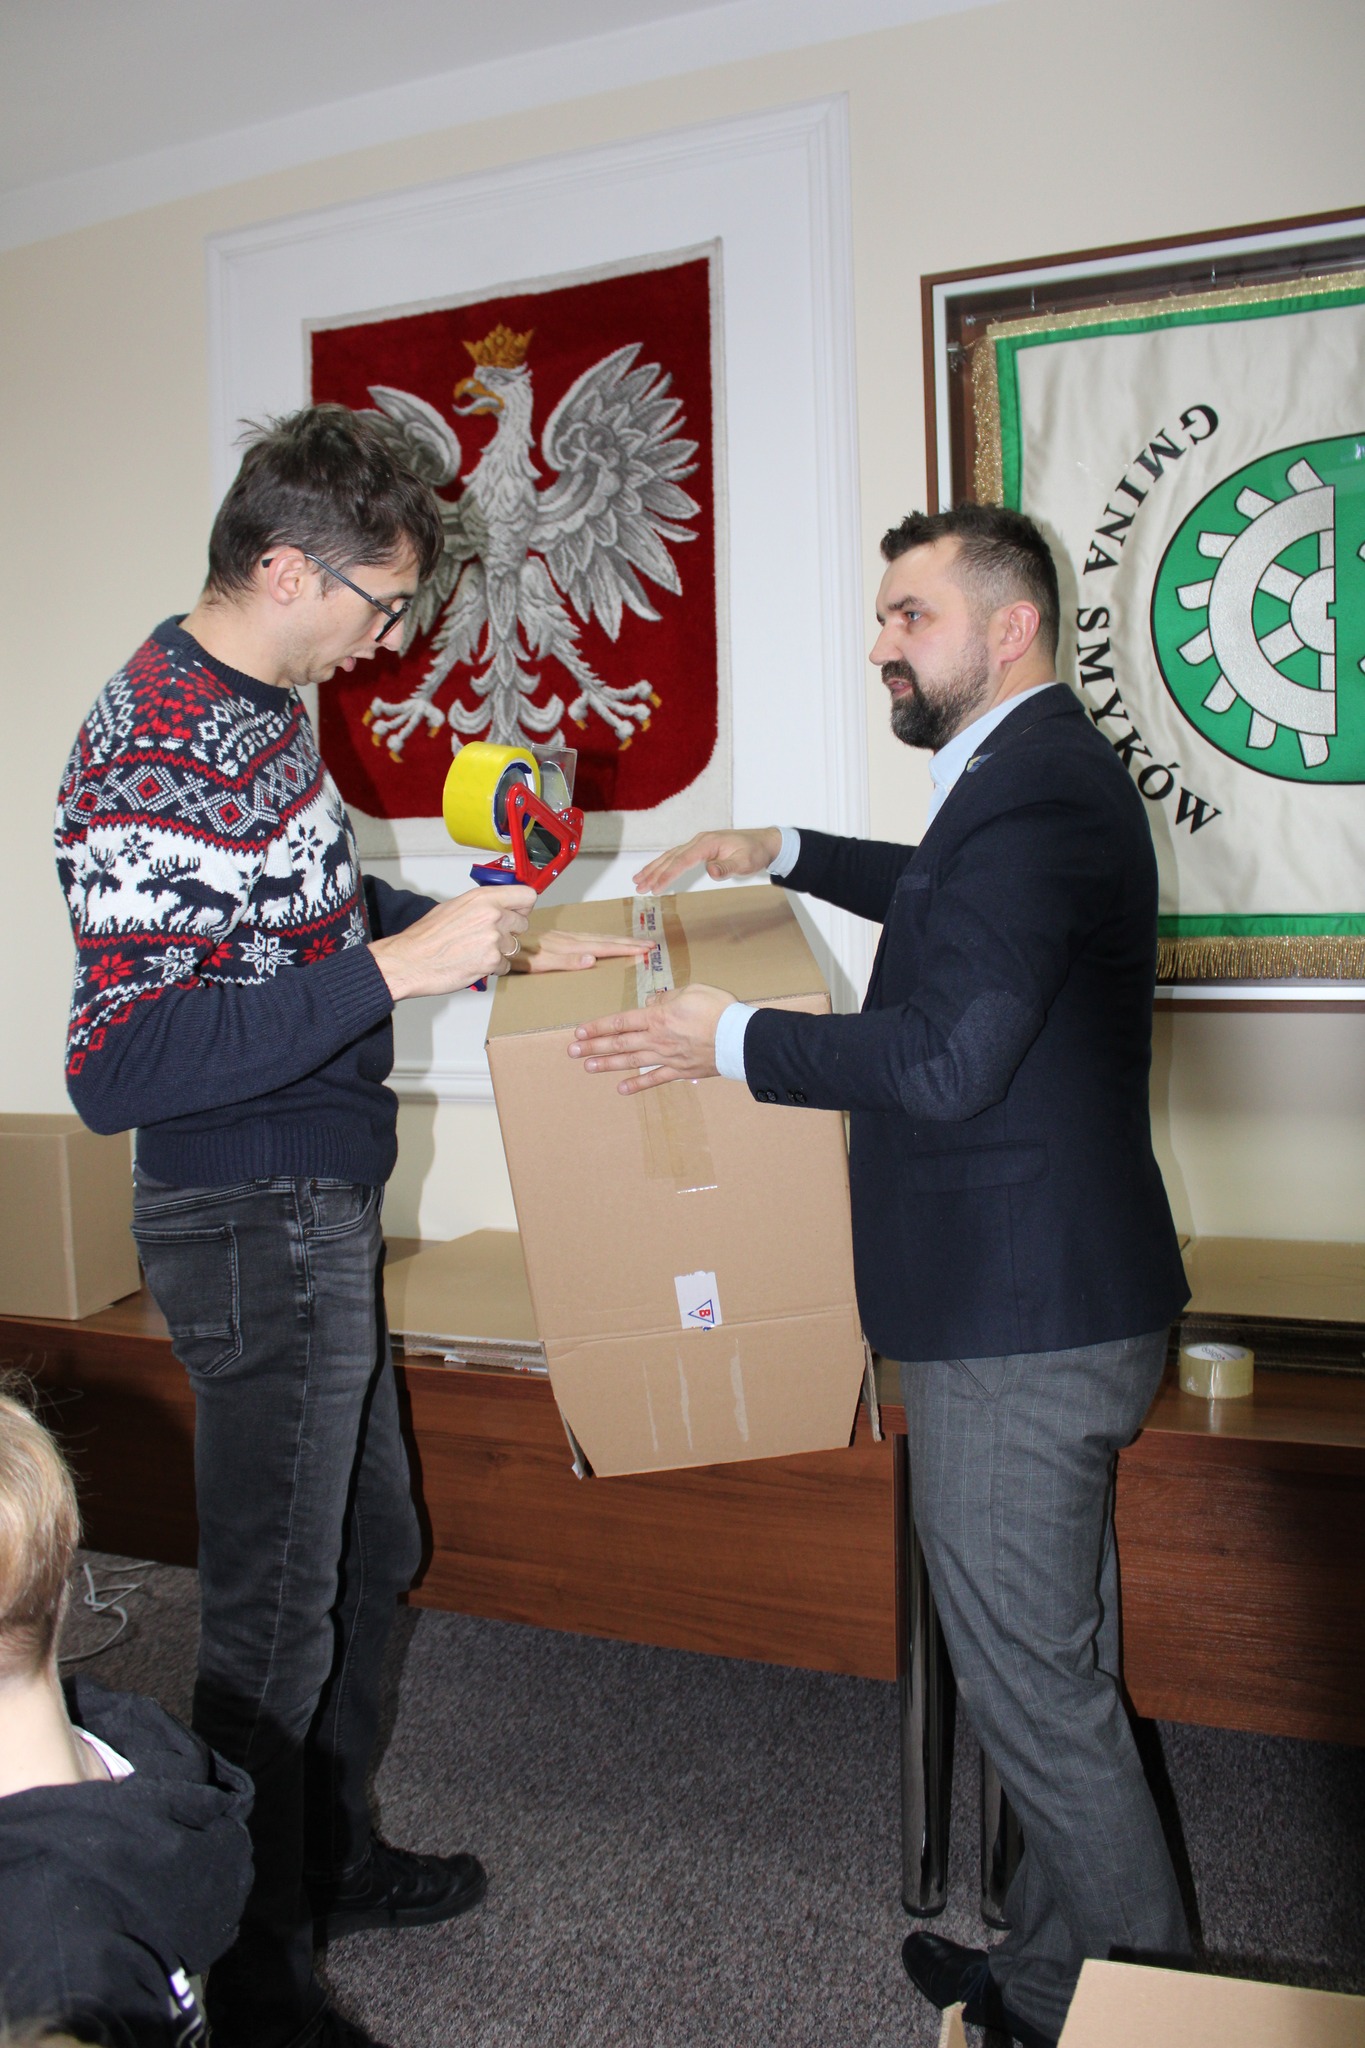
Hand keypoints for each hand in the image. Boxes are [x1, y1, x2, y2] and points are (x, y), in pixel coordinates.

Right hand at [370, 885, 534, 999]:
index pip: (527, 896)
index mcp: (483, 898)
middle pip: (523, 923)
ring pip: (513, 947)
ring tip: (474, 952)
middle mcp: (492, 915)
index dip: (523, 906)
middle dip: (510, 932)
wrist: (410, 961)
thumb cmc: (426, 936)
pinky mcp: (491, 961)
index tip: (517, 912)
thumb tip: (500, 905)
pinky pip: (505, 966)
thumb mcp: (454, 906)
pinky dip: (492, 968)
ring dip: (499, 952)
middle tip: (488, 938)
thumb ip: (482, 904)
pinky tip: (473, 963)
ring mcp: (494, 939)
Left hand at [510, 929, 651, 974]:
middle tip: (650, 944)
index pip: (605, 948)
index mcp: (570, 947)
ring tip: (635, 942)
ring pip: (598, 938)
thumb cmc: (517, 956)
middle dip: (629, 943)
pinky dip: (602, 940)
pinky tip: (603, 943)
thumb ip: (566, 961)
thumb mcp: (540, 963)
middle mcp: (569, 940)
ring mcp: (564, 938)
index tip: (645, 950)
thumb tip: (592, 959)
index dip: (626, 949)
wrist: (499, 941)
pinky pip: (588, 938)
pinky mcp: (558, 938)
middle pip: (606, 940)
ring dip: (618, 940)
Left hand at [568, 983, 733, 1093]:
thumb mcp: (692, 990)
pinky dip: (637, 1085)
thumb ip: (667, 997)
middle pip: (619, 1043)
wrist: (739, 1037)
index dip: (598, 1027)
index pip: (620, 1021)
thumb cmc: (718, 1009)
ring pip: (630, 1061)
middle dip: (593, 1046)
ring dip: (607, 1065)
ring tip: (587, 1067)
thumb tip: (651, 1003)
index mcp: (658, 1017)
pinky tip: (621, 1089)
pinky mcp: (680, 1071)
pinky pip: (654, 1079)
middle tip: (572, 1051)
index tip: (580, 1031)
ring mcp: (667, 1057)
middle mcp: (656, 1039)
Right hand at [632, 827, 781, 895]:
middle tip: (638, 886)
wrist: (763, 842)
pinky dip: (664, 864)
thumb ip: (727, 867)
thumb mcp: (745, 861)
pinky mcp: (700, 848)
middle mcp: (699, 841)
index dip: (667, 875)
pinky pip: (677, 856)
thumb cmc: (754, 852)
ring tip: (638, 880)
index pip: (682, 861)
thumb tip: (711, 870)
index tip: (655, 888)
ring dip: (654, 868)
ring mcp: (698, 843)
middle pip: (671, 857)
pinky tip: (656, 871)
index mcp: (707, 843)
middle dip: (653, 872)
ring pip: (671, 856)